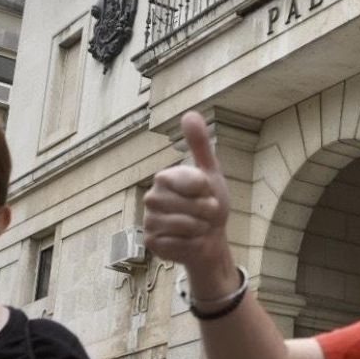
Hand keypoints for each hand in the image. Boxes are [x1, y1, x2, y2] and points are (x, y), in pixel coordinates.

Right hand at [144, 113, 232, 280]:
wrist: (208, 238)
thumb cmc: (208, 203)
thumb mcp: (210, 173)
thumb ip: (199, 145)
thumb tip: (190, 114)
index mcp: (164, 177)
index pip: (194, 182)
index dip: (209, 191)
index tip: (208, 193)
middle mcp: (151, 197)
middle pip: (191, 206)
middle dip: (207, 211)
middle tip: (206, 213)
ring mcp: (149, 221)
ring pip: (186, 226)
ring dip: (201, 229)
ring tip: (199, 226)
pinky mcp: (151, 243)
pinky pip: (180, 244)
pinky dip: (192, 244)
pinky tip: (189, 241)